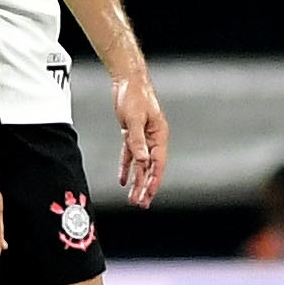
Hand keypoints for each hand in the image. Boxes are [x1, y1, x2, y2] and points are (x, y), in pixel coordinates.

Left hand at [111, 71, 167, 207]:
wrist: (128, 79)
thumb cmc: (135, 95)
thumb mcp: (135, 119)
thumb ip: (137, 141)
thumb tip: (142, 161)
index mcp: (159, 135)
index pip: (157, 164)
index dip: (152, 181)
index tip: (147, 195)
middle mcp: (154, 138)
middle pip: (150, 168)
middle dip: (145, 186)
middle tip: (141, 204)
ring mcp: (143, 137)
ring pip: (141, 164)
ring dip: (137, 181)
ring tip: (133, 198)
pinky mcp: (132, 133)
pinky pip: (130, 155)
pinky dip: (127, 168)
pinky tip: (124, 181)